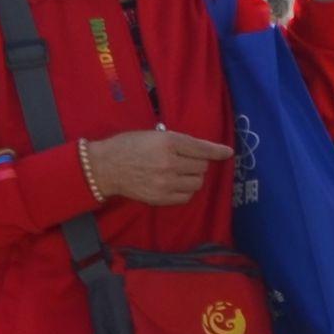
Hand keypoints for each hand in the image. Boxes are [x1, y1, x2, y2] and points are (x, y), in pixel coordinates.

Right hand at [78, 128, 229, 209]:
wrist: (105, 167)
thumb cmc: (129, 146)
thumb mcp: (154, 135)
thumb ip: (179, 141)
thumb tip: (203, 149)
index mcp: (169, 142)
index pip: (202, 148)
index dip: (217, 151)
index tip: (228, 153)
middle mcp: (170, 162)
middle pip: (202, 167)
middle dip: (197, 163)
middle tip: (184, 161)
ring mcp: (165, 182)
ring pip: (197, 182)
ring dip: (193, 177)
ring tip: (179, 173)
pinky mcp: (160, 198)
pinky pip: (186, 197)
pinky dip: (185, 191)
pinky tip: (175, 184)